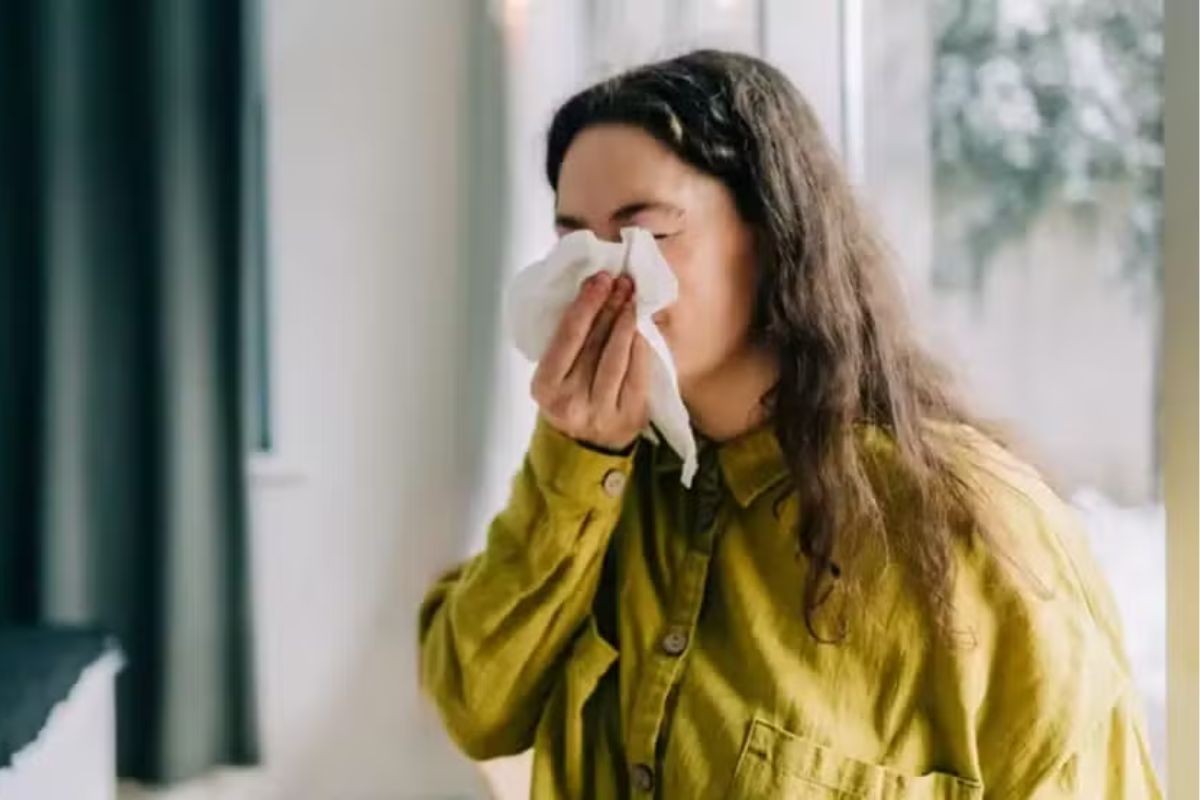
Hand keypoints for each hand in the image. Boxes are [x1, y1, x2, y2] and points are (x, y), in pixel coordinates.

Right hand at [531, 272, 650, 451]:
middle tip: (621, 281)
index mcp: (545, 387)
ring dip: (625, 322)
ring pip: (617, 357)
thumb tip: (591, 293)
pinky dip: (640, 346)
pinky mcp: (629, 416)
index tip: (598, 280)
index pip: (567, 338)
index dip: (585, 306)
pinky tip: (641, 327)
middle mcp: (571, 401)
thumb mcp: (555, 376)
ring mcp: (601, 411)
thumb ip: (567, 343)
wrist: (585, 448)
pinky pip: (638, 373)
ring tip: (631, 298)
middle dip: (608, 307)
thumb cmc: (569, 399)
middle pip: (593, 344)